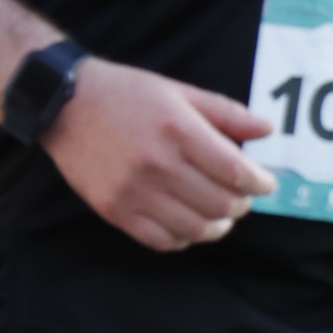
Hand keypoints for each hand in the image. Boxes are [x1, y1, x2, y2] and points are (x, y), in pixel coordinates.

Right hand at [40, 56, 271, 250]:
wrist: (65, 105)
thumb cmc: (126, 94)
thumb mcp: (179, 92)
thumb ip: (226, 113)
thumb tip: (266, 129)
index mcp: (179, 130)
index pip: (235, 172)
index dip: (259, 183)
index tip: (265, 183)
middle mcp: (159, 164)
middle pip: (220, 204)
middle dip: (241, 205)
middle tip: (242, 198)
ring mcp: (135, 192)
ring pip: (195, 228)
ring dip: (217, 226)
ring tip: (220, 217)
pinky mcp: (116, 210)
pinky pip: (162, 241)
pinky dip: (184, 238)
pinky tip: (188, 225)